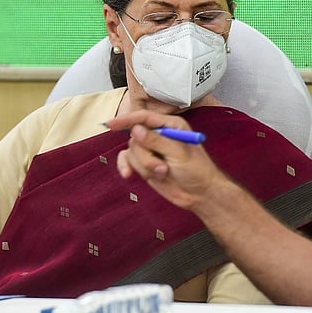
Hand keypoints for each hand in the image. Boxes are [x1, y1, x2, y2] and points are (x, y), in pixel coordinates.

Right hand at [106, 110, 226, 210]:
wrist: (200, 194)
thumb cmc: (197, 171)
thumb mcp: (179, 154)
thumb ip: (157, 141)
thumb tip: (136, 130)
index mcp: (171, 125)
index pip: (144, 118)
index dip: (127, 120)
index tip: (111, 125)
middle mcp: (159, 134)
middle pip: (135, 137)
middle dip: (145, 156)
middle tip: (162, 168)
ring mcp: (151, 150)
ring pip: (132, 152)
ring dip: (144, 166)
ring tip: (163, 173)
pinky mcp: (146, 163)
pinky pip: (127, 160)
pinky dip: (126, 167)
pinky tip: (128, 175)